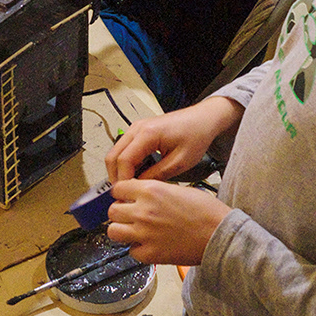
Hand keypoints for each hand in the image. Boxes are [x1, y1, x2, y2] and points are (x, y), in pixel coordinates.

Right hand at [105, 98, 242, 183]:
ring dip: (119, 170)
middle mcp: (137, 128)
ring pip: (115, 152)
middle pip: (112, 155)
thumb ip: (158, 175)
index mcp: (148, 133)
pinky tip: (138, 174)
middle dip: (116, 177)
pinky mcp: (139, 131)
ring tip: (132, 186)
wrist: (202, 119)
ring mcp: (136, 128)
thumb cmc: (195, 135)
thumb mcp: (180, 162)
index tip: (128, 195)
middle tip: (125, 194)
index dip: (123, 181)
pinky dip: (125, 163)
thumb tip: (139, 187)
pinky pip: (124, 148)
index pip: (123, 160)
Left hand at [106, 179, 230, 265]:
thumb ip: (156, 191)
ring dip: (122, 230)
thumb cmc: (206, 211)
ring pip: (113, 232)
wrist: (219, 235)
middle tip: (129, 215)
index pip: (118, 189)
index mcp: (151, 191)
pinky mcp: (151, 254)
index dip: (122, 193)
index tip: (126, 197)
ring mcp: (145, 234)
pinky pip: (131, 252)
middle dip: (120, 212)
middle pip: (112, 211)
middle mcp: (143, 211)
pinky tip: (147, 245)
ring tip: (133, 230)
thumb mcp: (179, 189)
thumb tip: (143, 194)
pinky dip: (137, 249)